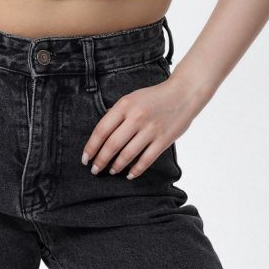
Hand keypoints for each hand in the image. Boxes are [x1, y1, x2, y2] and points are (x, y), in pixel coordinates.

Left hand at [81, 72, 196, 178]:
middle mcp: (136, 117)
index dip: (91, 147)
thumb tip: (101, 133)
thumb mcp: (131, 98)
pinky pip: (146, 160)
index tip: (85, 158)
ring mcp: (151, 129)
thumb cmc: (154, 97)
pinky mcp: (164, 140)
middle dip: (100, 160)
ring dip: (116, 166)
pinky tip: (129, 174)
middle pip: (112, 144)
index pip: (102, 130)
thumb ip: (117, 113)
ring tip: (111, 171)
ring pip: (128, 154)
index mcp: (125, 105)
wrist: (183, 94)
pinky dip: (136, 170)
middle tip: (94, 169)